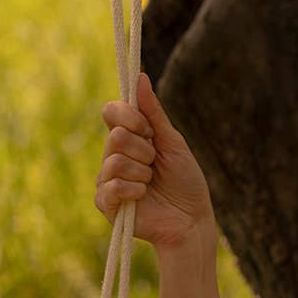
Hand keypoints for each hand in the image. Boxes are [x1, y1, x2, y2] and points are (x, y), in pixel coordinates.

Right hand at [95, 72, 214, 250]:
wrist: (191, 221)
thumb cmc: (185, 182)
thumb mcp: (173, 143)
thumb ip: (154, 113)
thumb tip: (141, 76)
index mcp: (129, 138)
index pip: (111, 112)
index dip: (129, 117)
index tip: (149, 130)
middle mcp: (114, 156)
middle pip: (115, 136)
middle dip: (143, 150)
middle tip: (155, 164)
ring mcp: (108, 180)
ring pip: (113, 161)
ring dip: (141, 172)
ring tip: (151, 183)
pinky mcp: (107, 204)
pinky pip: (110, 187)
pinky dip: (132, 190)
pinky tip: (142, 196)